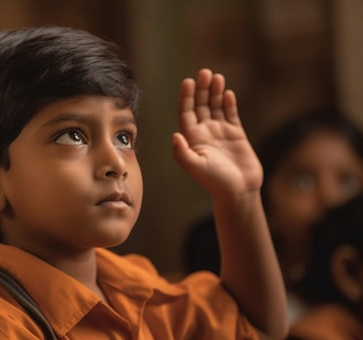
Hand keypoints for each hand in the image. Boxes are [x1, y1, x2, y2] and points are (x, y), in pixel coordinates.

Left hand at [172, 68, 262, 198]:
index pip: (186, 112)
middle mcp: (204, 132)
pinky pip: (231, 114)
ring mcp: (220, 132)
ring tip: (216, 76)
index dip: (186, 97)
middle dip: (201, 89)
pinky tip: (227, 92)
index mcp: (192, 138)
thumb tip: (175, 135)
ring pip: (215, 106)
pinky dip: (229, 103)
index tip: (188, 81)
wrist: (238, 191)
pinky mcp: (236, 135)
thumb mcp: (195, 166)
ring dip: (215, 92)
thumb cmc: (214, 181)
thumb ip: (183, 151)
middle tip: (204, 72)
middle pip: (200, 105)